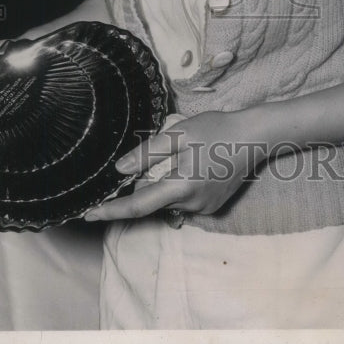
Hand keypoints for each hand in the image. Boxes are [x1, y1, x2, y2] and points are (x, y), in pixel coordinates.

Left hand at [84, 109, 267, 221]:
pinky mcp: (214, 207)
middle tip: (149, 164)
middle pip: (154, 202)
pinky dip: (179, 189)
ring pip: (170, 202)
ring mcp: (205, 208)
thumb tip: (119, 170)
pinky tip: (193, 166)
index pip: (137, 205)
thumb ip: (147, 153)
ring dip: (163, 187)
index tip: (88, 214)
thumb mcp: (178, 134)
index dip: (111, 211)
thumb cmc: (216, 129)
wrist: (254, 137)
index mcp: (181, 186)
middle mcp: (192, 204)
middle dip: (143, 188)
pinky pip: (185, 202)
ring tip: (183, 157)